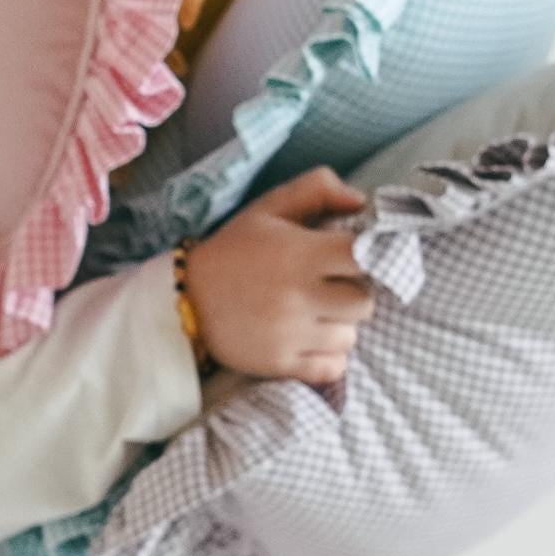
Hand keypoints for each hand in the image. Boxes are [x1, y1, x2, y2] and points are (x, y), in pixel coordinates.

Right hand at [181, 166, 376, 385]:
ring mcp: (290, 335)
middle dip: (354, 293)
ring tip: (317, 313)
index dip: (371, 257)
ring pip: (350, 337)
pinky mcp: (281, 365)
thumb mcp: (269, 207)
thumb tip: (361, 201)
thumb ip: (318, 188)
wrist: (183, 299)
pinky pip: (333, 367)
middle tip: (333, 287)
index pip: (366, 257)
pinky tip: (312, 339)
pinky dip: (329, 355)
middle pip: (365, 303)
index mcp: (299, 254)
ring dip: (341, 325)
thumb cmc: (234, 249)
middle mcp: (298, 297)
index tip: (357, 257)